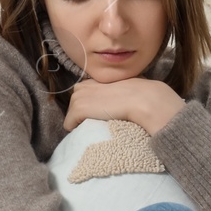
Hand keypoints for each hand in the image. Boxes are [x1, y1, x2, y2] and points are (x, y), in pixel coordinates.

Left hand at [62, 77, 184, 133]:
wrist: (142, 100)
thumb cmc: (141, 94)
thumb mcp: (126, 86)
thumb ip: (117, 90)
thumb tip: (121, 99)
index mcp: (93, 80)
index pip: (83, 95)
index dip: (90, 106)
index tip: (101, 114)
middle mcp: (82, 86)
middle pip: (74, 106)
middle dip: (83, 114)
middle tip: (99, 121)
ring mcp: (79, 97)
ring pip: (71, 116)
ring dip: (81, 123)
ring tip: (97, 126)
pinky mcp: (78, 109)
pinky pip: (69, 125)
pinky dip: (77, 130)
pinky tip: (90, 130)